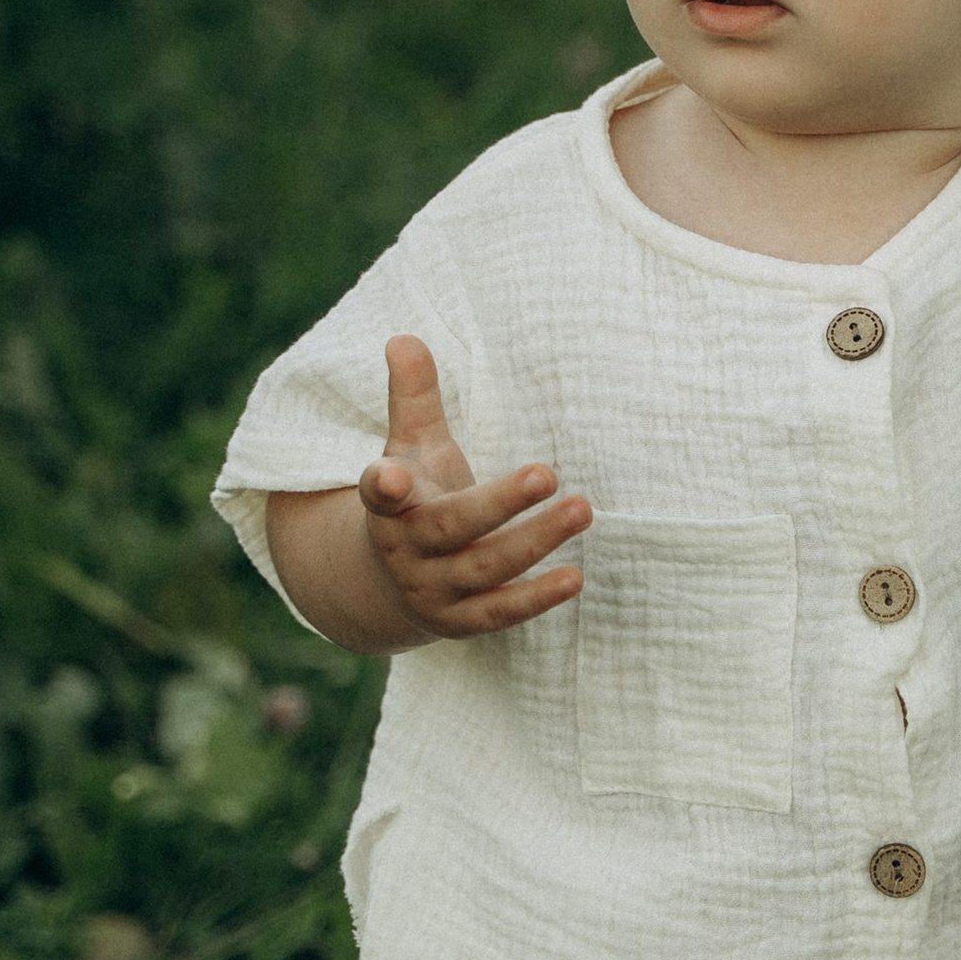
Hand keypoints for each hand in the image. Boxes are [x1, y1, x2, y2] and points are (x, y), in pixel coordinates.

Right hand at [356, 338, 588, 641]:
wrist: (386, 585)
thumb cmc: (413, 499)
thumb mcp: (410, 447)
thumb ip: (413, 398)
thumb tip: (404, 337)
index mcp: (387, 506)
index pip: (378, 493)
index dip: (381, 486)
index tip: (385, 476)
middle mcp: (405, 551)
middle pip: (451, 527)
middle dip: (498, 503)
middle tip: (547, 472)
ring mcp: (432, 590)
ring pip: (484, 569)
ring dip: (534, 542)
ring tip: (582, 509)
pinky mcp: (459, 622)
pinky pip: (500, 614)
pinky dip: (535, 599)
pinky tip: (575, 578)